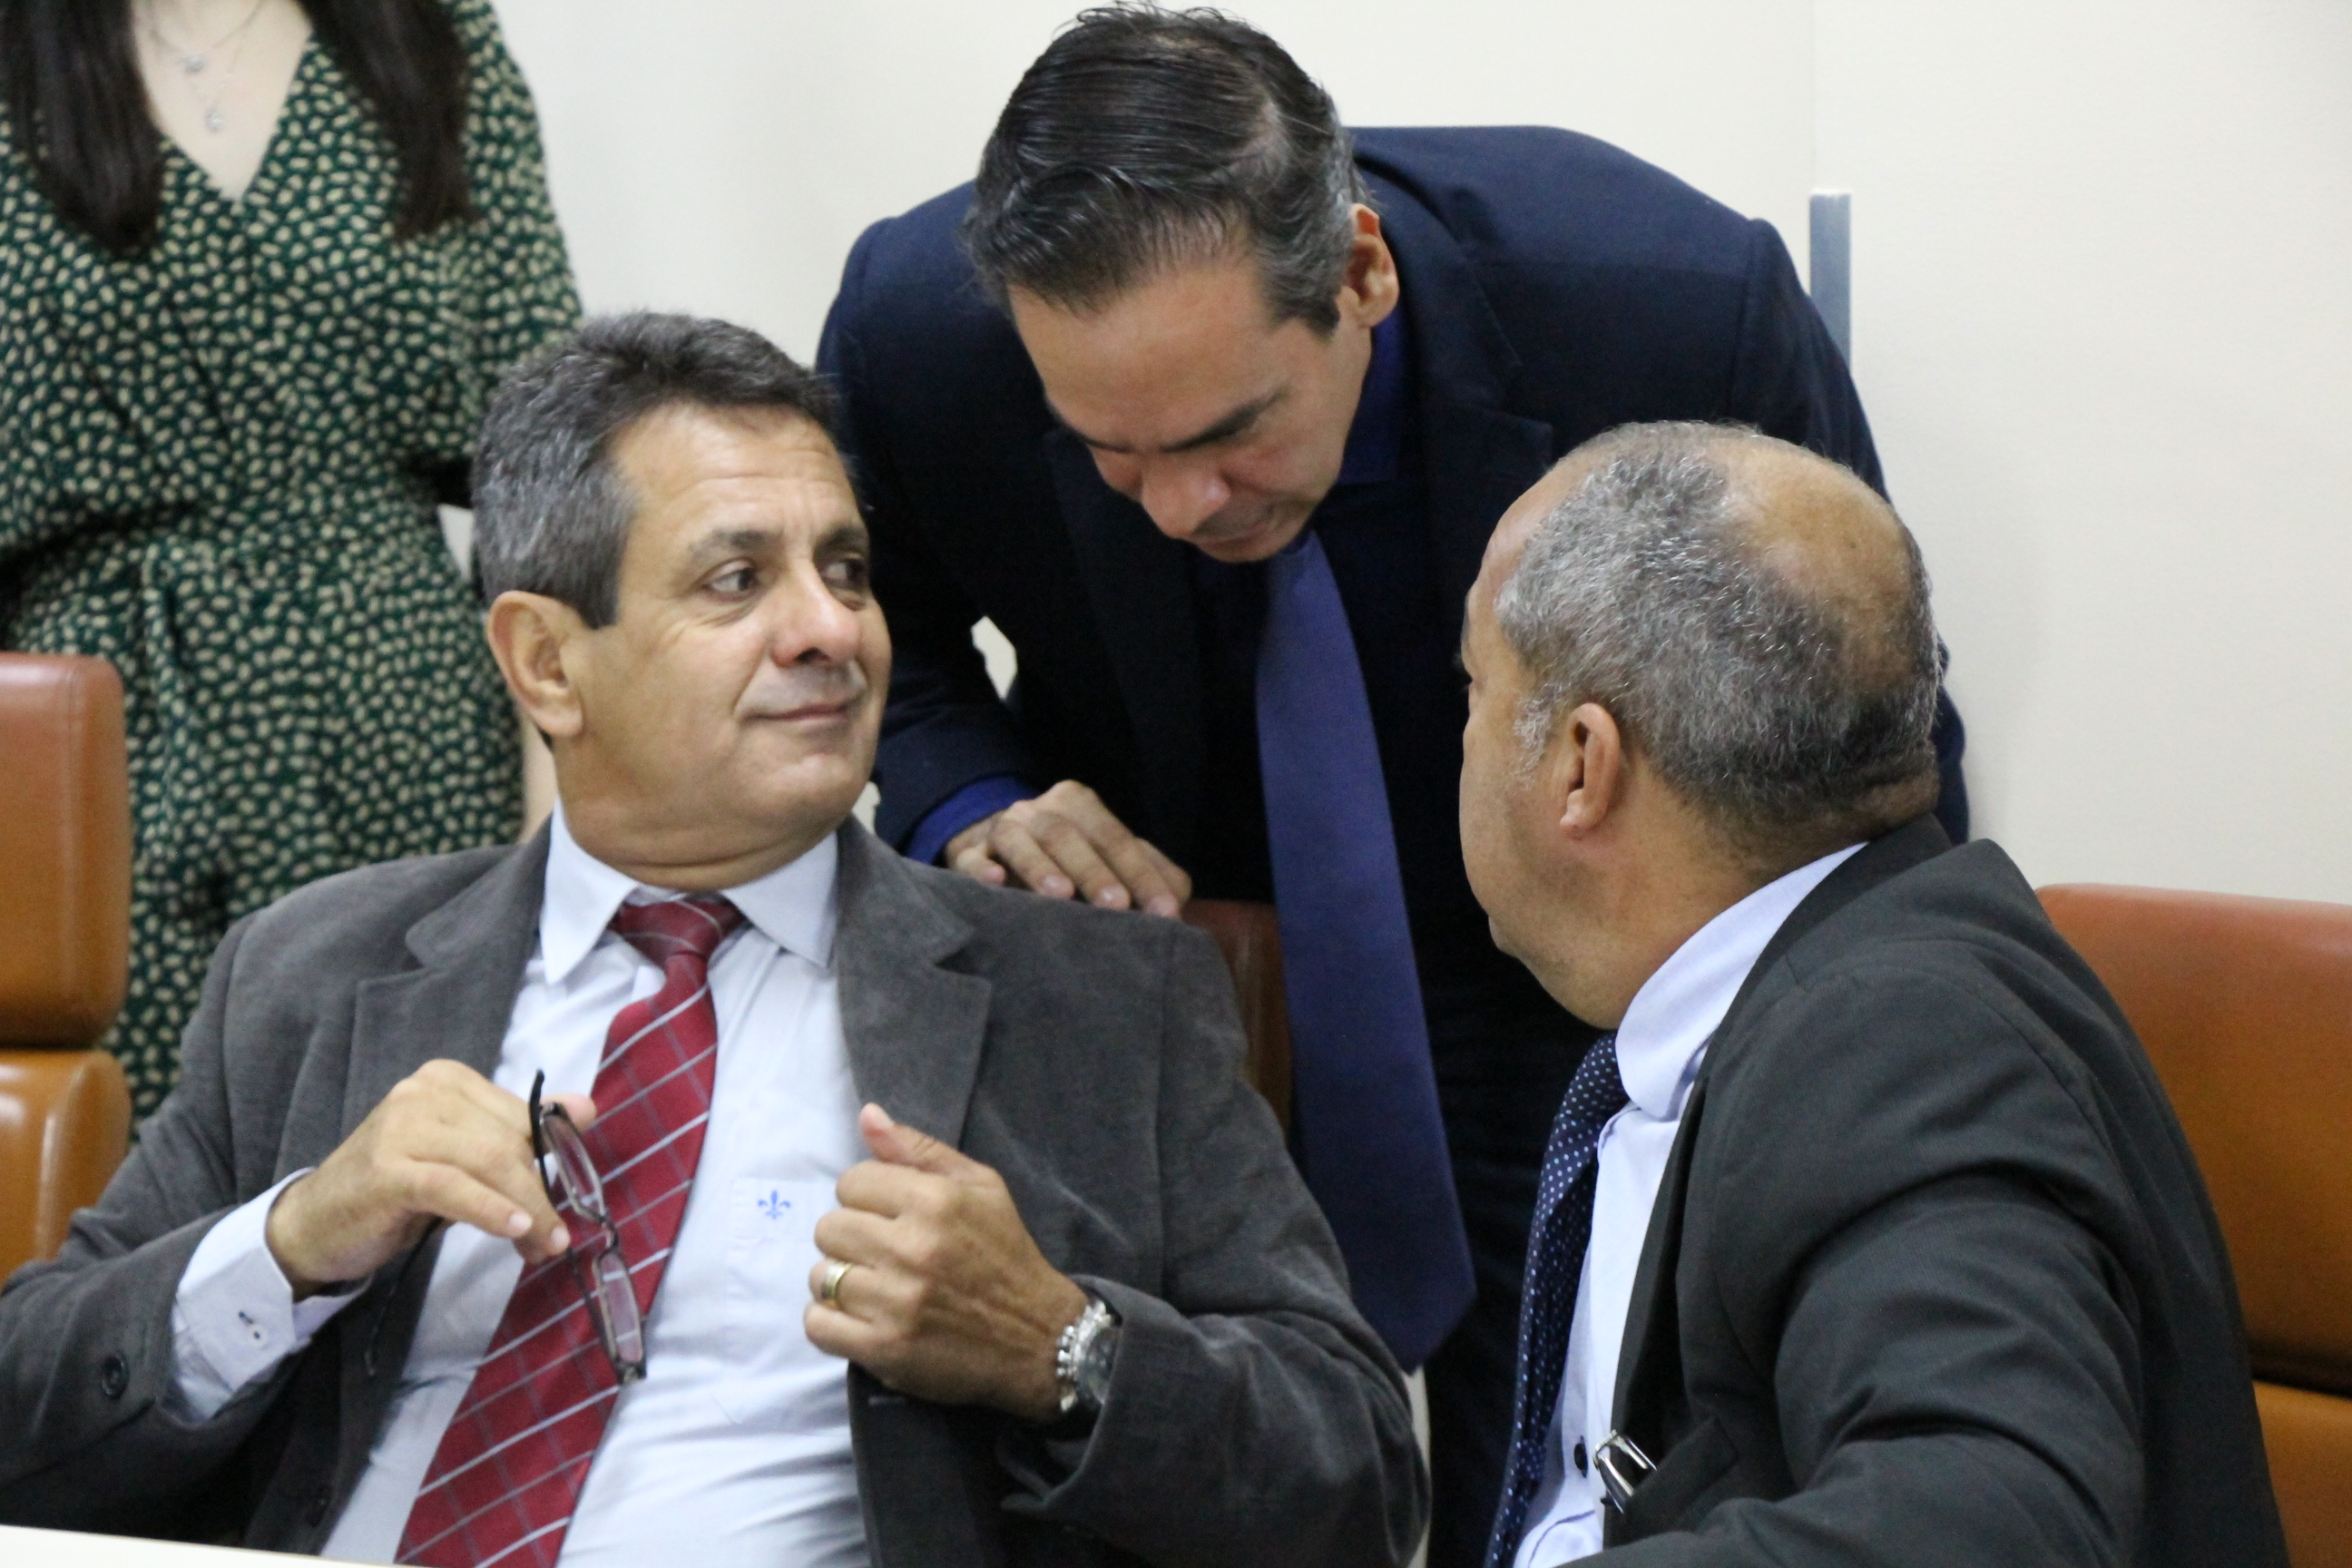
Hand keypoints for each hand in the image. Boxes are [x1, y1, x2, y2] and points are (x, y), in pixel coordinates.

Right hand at [263, 1060, 595, 1299]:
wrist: (314, 1225)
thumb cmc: (395, 1190)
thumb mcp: (462, 1156)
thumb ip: (518, 1130)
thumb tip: (585, 1107)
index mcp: (448, 1079)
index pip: (521, 1116)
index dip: (552, 1161)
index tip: (569, 1202)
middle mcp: (424, 1091)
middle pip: (509, 1141)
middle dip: (540, 1194)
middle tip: (555, 1240)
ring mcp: (402, 1126)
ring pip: (491, 1162)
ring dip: (526, 1209)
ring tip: (542, 1245)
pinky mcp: (387, 1168)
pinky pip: (454, 1187)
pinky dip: (491, 1210)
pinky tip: (514, 1231)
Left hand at [805, 1105, 1089, 1421]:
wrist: (1038, 1338)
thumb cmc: (1005, 1254)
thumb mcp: (981, 1187)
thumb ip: (919, 1150)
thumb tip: (867, 1114)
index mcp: (935, 1201)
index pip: (851, 1181)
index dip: (866, 1197)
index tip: (889, 1217)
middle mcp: (912, 1248)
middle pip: (829, 1227)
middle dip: (851, 1238)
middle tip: (882, 1254)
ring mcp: (896, 1302)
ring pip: (820, 1276)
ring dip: (841, 1281)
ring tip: (875, 1287)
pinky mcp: (884, 1349)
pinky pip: (817, 1324)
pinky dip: (830, 1322)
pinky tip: (859, 1318)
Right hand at [946, 779, 1191, 916]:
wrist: (998, 846)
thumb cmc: (1070, 858)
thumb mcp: (1111, 856)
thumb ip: (1150, 872)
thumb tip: (1177, 902)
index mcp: (1079, 805)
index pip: (1116, 837)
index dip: (1142, 874)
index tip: (1165, 912)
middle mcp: (1039, 810)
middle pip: (1068, 836)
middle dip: (1095, 871)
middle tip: (1117, 906)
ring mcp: (1000, 828)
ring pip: (1020, 841)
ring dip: (1041, 867)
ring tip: (1061, 896)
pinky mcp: (965, 851)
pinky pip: (969, 857)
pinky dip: (980, 868)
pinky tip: (993, 881)